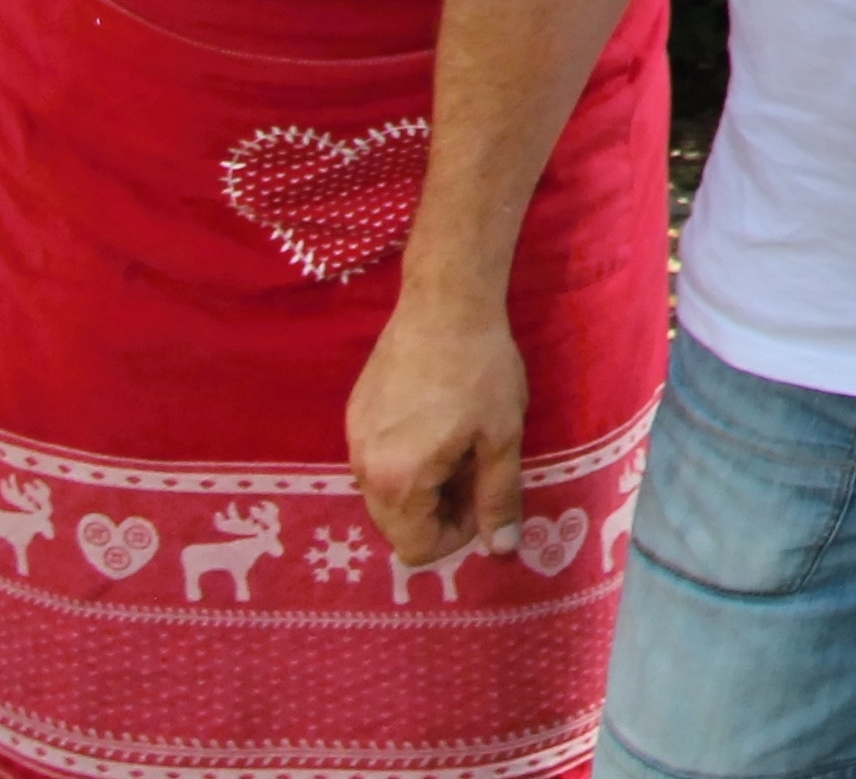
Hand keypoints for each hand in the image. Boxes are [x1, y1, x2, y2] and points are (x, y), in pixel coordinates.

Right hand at [346, 299, 533, 572]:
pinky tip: (436, 423)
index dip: (457, 534)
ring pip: (388, 493)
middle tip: (476, 470)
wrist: (445, 303)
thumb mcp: (502, 439)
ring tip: (459, 444)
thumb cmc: (481, 371)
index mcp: (398, 482)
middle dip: (440, 511)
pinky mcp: (354, 415)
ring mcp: (353, 440)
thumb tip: (502, 551)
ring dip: (424, 485)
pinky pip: (378, 460)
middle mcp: (363, 469)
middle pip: (398, 525)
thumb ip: (498, 500)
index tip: (483, 497)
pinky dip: (406, 460)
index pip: (416, 548)